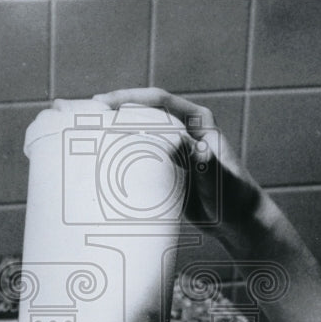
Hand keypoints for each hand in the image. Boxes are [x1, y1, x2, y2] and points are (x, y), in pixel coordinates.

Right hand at [93, 87, 269, 255]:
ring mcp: (172, 150)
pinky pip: (137, 157)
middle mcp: (183, 131)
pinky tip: (97, 160)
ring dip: (110, 132)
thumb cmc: (236, 199)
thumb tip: (194, 147)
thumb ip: (207, 163)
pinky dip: (118, 156)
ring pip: (136, 133)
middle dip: (111, 111)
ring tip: (81, 132)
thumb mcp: (221, 181)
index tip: (103, 103)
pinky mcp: (165, 169)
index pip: (160, 101)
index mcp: (199, 122)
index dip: (130, 99)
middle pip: (142, 113)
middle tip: (81, 114)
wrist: (240, 223)